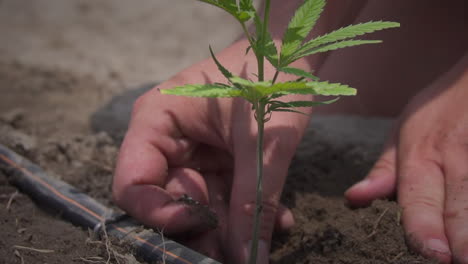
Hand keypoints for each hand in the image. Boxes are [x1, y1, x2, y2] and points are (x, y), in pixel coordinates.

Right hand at [112, 40, 311, 262]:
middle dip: (205, 232)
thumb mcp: (263, 141)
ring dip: (234, 228)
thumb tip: (249, 262)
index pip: (132, 185)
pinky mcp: (216, 164)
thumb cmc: (270, 78)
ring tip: (269, 230)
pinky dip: (248, 214)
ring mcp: (193, 155)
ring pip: (200, 210)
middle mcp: (167, 142)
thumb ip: (254, 202)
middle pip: (168, 204)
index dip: (160, 215)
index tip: (204, 225)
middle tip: (240, 252)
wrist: (290, 55)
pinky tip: (279, 219)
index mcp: (157, 122)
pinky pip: (224, 201)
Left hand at [345, 54, 467, 263]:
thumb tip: (354, 199)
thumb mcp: (404, 134)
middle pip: (461, 207)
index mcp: (422, 155)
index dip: (426, 227)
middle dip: (462, 239)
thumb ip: (384, 171)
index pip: (420, 197)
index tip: (434, 254)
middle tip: (458, 261)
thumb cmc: (438, 112)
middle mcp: (456, 160)